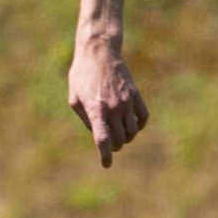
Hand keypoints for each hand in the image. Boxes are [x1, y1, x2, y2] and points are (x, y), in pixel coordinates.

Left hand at [68, 39, 148, 167]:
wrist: (99, 52)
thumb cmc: (82, 75)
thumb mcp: (74, 98)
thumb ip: (86, 119)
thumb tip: (98, 134)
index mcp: (95, 110)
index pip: (103, 140)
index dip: (105, 156)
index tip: (106, 164)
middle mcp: (113, 108)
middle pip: (119, 139)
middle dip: (114, 146)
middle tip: (109, 144)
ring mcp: (126, 102)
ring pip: (133, 131)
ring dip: (126, 137)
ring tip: (119, 134)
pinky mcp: (136, 95)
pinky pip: (143, 118)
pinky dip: (139, 126)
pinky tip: (132, 124)